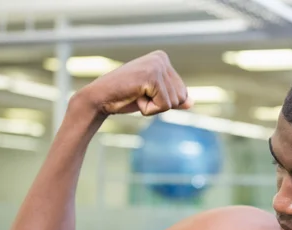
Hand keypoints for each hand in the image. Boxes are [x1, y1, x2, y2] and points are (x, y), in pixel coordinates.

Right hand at [76, 50, 192, 115]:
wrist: (100, 99)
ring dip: (154, 107)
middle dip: (160, 104)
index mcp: (163, 59)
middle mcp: (161, 58)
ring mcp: (157, 66)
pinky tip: (135, 97)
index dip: (163, 101)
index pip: (182, 92)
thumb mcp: (153, 97)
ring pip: (173, 102)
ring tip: (136, 95)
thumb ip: (172, 98)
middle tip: (139, 95)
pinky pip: (164, 106)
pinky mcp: (152, 77)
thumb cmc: (125, 97)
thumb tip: (191, 103)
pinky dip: (149, 109)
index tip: (143, 93)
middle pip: (181, 97)